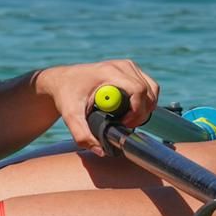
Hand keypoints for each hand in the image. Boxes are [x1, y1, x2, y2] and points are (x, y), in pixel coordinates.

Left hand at [33, 59, 159, 154]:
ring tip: (128, 118)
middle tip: (126, 125)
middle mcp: (122, 66)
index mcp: (109, 72)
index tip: (123, 123)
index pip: (138, 90)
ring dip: (146, 107)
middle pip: (148, 91)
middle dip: (141, 113)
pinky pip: (149, 85)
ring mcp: (128, 66)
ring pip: (152, 88)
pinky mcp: (130, 69)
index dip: (136, 111)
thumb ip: (82, 135)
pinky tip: (130, 109)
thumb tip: (101, 150)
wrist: (62, 81)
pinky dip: (146, 100)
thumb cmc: (66, 95)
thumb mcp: (70, 116)